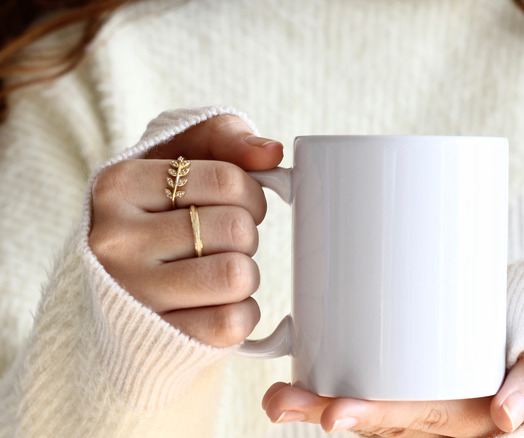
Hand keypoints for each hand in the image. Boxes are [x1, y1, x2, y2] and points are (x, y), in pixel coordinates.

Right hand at [89, 115, 282, 346]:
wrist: (121, 289)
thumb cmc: (163, 211)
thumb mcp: (182, 156)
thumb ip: (226, 136)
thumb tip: (271, 153)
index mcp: (119, 184)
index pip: (228, 180)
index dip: (251, 193)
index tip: (237, 204)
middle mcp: (114, 240)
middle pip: (236, 229)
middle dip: (246, 235)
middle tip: (222, 242)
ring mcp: (131, 294)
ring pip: (237, 275)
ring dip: (245, 273)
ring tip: (219, 270)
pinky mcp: (156, 340)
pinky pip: (232, 322)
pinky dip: (241, 312)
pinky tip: (216, 303)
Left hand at [262, 351, 523, 436]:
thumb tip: (505, 417)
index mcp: (468, 412)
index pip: (416, 418)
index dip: (373, 418)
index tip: (333, 416)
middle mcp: (440, 418)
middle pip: (379, 420)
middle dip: (327, 411)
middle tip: (281, 401)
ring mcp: (424, 408)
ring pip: (369, 413)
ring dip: (319, 405)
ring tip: (278, 396)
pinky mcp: (414, 392)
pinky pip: (376, 401)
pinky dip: (338, 394)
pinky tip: (300, 384)